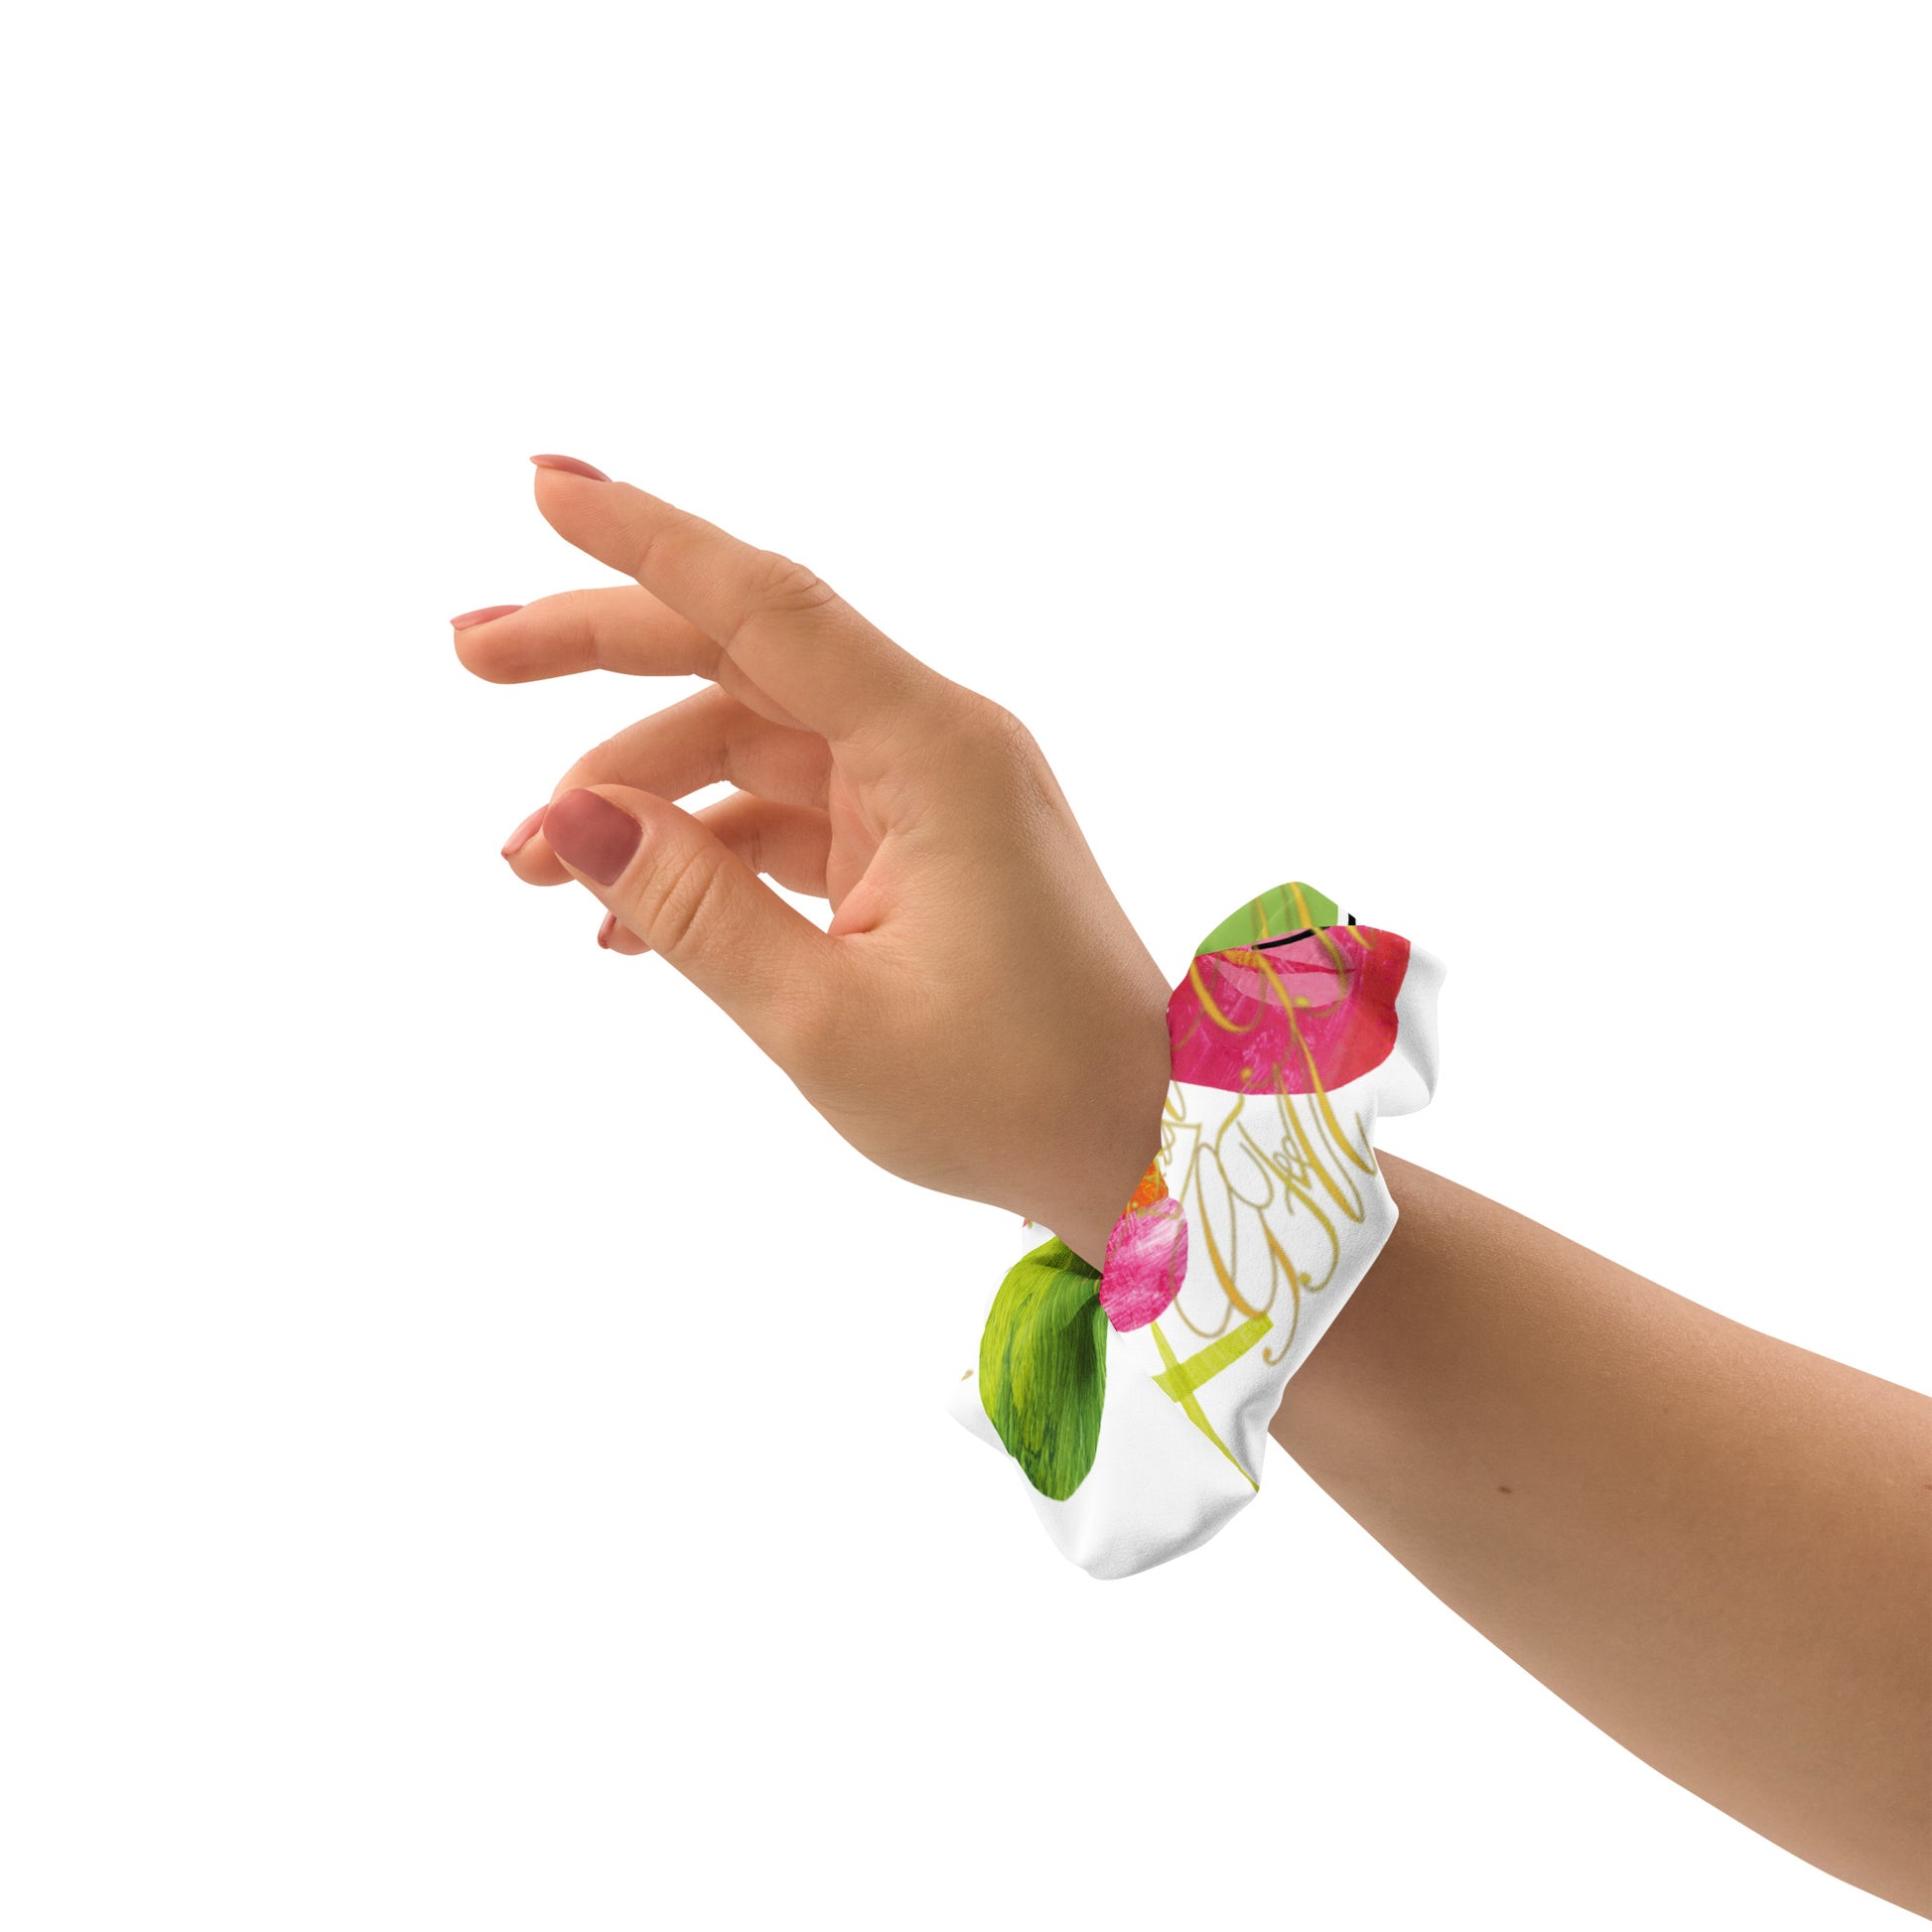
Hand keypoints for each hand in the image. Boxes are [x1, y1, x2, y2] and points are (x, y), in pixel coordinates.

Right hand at [455, 456, 1171, 1267]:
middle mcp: (933, 744)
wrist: (1135, 1144)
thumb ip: (692, 910)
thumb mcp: (825, 1019)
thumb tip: (567, 815)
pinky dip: (700, 851)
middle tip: (466, 650)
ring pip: (749, 742)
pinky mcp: (914, 847)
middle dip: (600, 652)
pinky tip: (619, 922)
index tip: (543, 486)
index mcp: (935, 752)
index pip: (768, 606)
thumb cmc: (1009, 1095)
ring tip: (525, 865)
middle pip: (742, 654)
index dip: (648, 539)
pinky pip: (781, 815)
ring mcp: (924, 795)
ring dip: (636, 789)